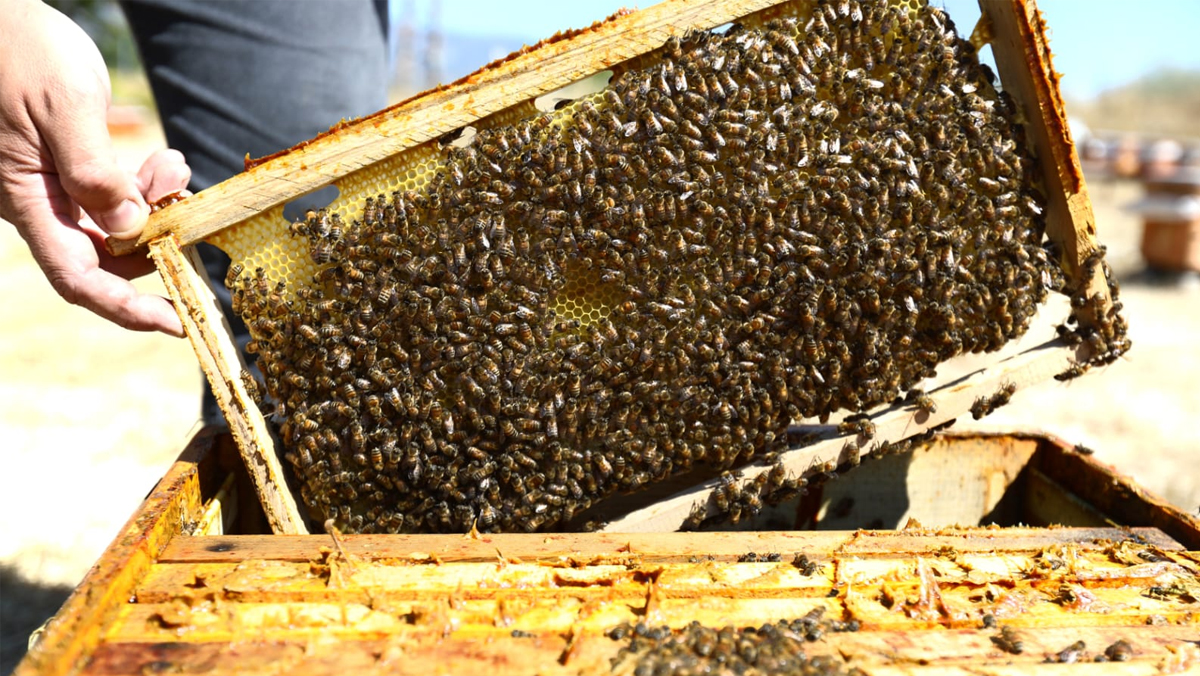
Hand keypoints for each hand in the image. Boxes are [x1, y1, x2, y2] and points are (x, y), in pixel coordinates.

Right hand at [0, 0, 188, 335]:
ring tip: (173, 167)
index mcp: (26, 201)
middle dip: (155, 241)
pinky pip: (112, 195)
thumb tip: (129, 229)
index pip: (79, 279)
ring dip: (154, 206)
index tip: (177, 322)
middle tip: (185, 202)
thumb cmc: (18, 51)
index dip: (127, 308)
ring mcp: (50, 186)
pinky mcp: (67, 167)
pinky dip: (143, 186)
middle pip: (105, 257)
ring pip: (115, 224)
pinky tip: (162, 161)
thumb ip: (96, 172)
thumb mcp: (64, 107)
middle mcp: (37, 203)